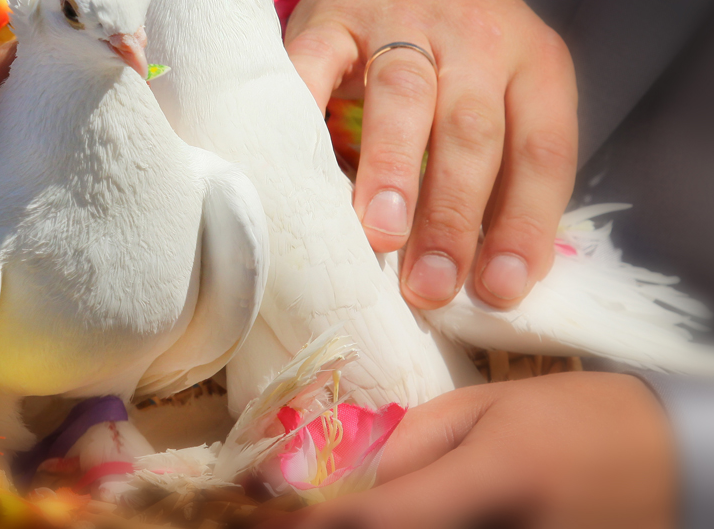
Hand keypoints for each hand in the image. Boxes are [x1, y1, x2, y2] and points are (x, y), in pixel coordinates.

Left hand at [281, 373, 676, 528]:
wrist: (673, 464)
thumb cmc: (574, 419)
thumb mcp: (485, 410)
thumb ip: (408, 444)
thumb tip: (333, 472)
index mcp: (493, 483)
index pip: (375, 520)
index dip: (308, 522)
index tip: (255, 514)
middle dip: (339, 527)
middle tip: (286, 517)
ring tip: (347, 508)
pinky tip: (397, 516)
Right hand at [284, 0, 577, 309]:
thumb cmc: (459, 49)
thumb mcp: (506, 92)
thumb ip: (503, 170)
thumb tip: (488, 278)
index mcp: (533, 62)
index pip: (541, 150)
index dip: (523, 223)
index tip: (497, 289)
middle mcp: (476, 35)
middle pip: (471, 130)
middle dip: (452, 213)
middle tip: (429, 283)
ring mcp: (401, 17)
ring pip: (404, 93)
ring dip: (393, 168)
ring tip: (380, 233)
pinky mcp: (334, 10)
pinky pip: (316, 62)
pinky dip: (306, 110)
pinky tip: (299, 163)